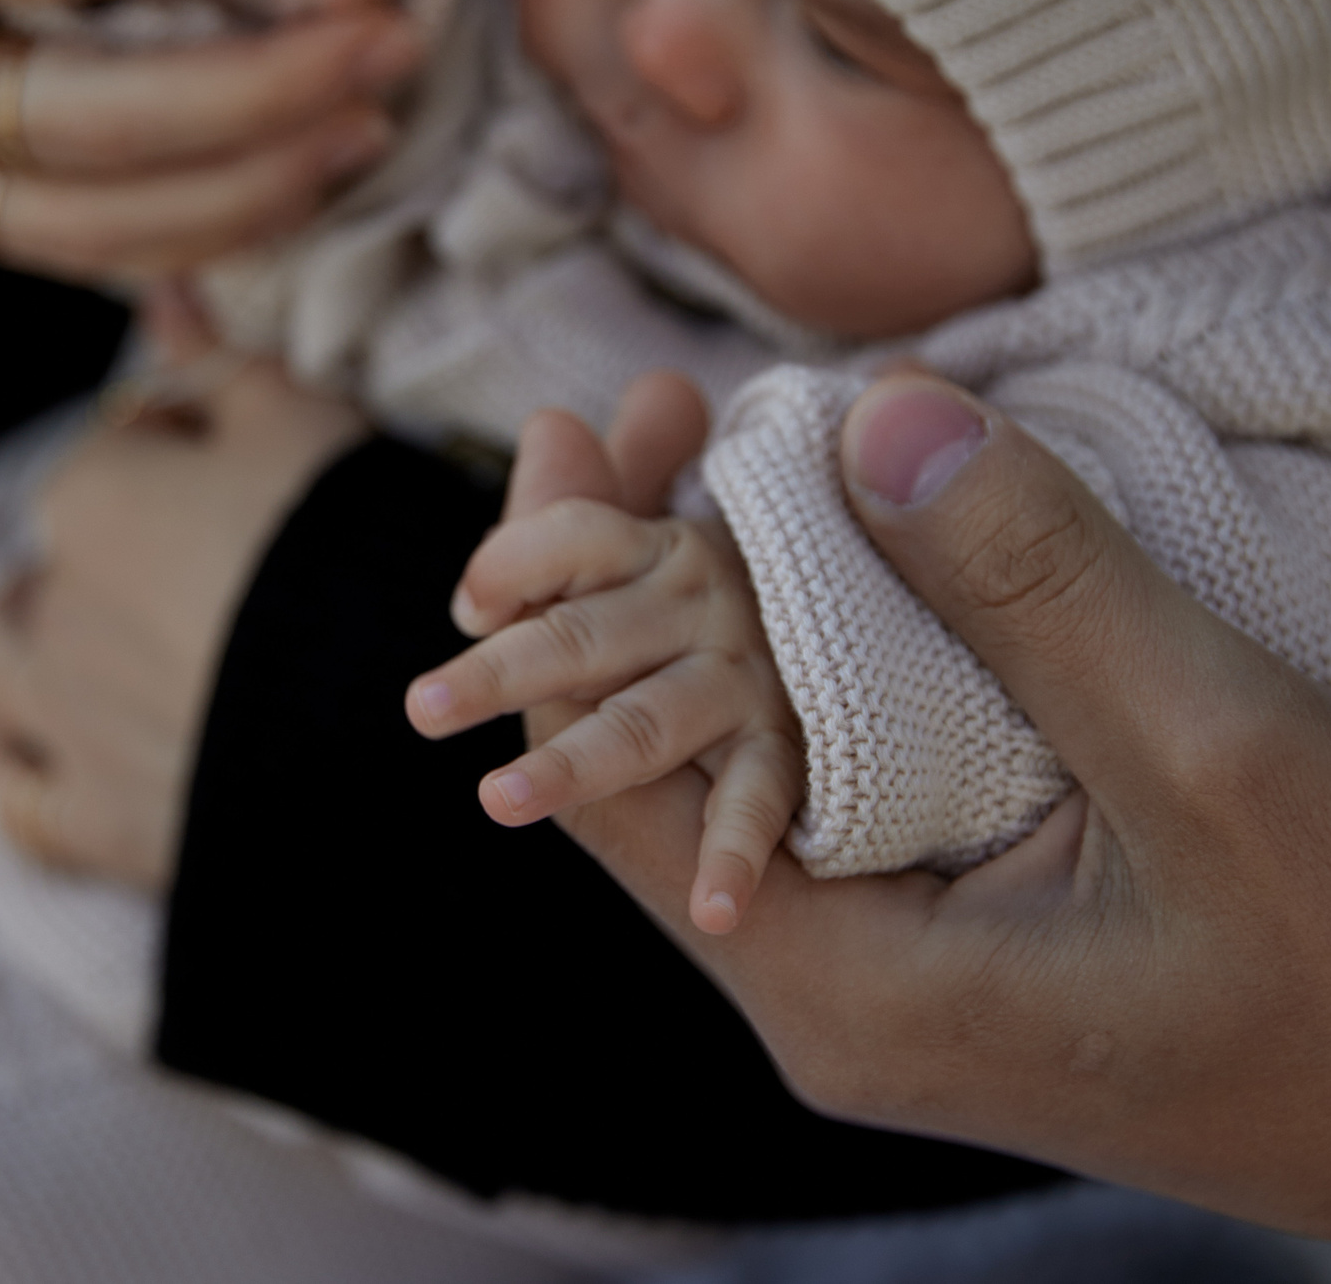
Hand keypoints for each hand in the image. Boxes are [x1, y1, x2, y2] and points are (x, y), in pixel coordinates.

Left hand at [0, 289, 366, 887]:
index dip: (183, 454)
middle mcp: (49, 604)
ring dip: (30, 646)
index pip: (118, 448)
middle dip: (99, 556)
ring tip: (100, 651)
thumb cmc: (351, 552)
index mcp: (91, 496)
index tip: (253, 483)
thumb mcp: (302, 423)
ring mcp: (60, 719)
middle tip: (200, 574)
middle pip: (51, 555)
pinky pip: (14, 796)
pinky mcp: (92, 821)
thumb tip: (159, 293)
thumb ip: (218, 361)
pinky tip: (56, 753)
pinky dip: (22, 767)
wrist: (392, 731)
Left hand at [406, 373, 803, 934]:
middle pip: (587, 634)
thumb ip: (606, 490)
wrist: (906, 603)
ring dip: (575, 762)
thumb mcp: (674, 535)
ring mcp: (756, 681)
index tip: (470, 604)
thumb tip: (553, 426)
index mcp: (666, 549)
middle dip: (505, 671)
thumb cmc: (756, 585)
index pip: (576, 538)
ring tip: (497, 800)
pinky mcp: (806, 749)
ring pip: (647, 722)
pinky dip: (735, 852)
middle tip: (424, 707)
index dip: (517, 561)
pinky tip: (716, 905)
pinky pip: (762, 801)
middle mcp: (708, 607)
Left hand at [557, 371, 1330, 1283]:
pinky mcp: (957, 943)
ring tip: (696, 445)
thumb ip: (1036, 587)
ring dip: (721, 601)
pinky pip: (831, 787)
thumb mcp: (1214, 751)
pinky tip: (824, 560)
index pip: (615, 783)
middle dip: (631, 572)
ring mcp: (895, 977)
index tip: (563, 433)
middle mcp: (835, 999)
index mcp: (851, 988)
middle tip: (626, 402)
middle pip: (656, 763)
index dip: (570, 593)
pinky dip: (810, 660)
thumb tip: (870, 417)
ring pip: (744, 767)